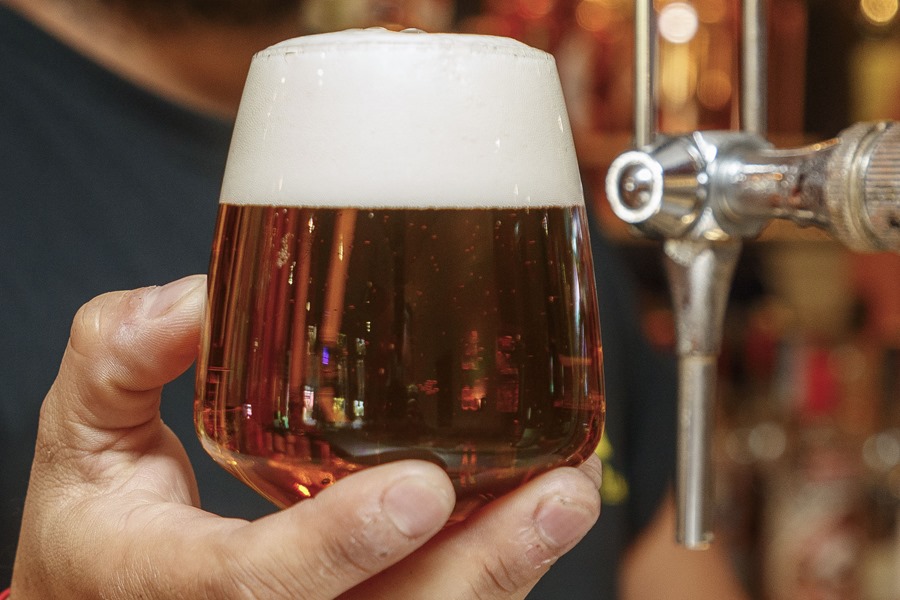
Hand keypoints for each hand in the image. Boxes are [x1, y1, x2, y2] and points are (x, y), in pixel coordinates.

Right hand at [11, 275, 601, 598]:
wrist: (106, 596)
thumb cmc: (96, 522)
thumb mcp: (81, 431)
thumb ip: (121, 356)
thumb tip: (196, 298)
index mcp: (168, 587)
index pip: (257, 588)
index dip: (338, 545)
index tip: (424, 488)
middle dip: (478, 567)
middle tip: (560, 495)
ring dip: (506, 567)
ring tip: (569, 496)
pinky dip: (490, 564)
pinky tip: (535, 506)